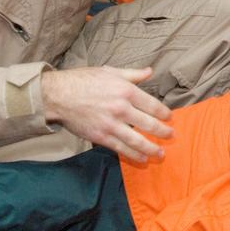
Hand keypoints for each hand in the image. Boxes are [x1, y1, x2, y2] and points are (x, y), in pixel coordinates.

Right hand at [41, 66, 172, 163]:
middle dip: (163, 132)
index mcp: (126, 91)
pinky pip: (121, 148)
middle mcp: (122, 108)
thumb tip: (150, 71)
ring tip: (160, 153)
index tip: (169, 117)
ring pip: (137, 140)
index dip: (164, 113)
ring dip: (152, 148)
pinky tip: (142, 159)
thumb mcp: (110, 72)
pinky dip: (134, 155)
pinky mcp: (101, 136)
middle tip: (171, 136)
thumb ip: (132, 74)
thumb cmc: (83, 80)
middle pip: (149, 124)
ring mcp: (111, 124)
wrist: (58, 95)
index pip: (153, 105)